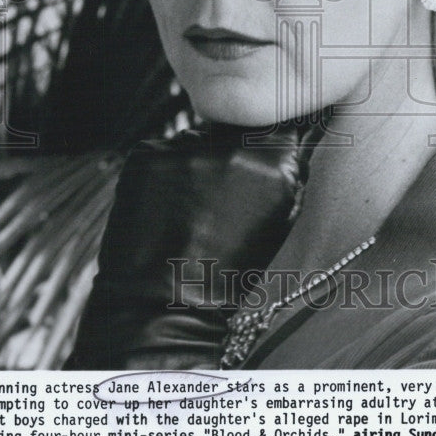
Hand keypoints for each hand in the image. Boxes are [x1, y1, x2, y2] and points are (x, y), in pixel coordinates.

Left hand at [64, 123, 308, 369]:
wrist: (159, 307)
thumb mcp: (278, 227)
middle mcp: (230, 150)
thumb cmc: (223, 279)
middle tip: (216, 196)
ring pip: (196, 140)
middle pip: (234, 132)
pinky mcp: (147, 155)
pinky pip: (162, 151)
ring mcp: (185, 149)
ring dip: (195, 162)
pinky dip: (162, 171)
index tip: (257, 161)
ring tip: (186, 207)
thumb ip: (286, 177)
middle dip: (228, 154)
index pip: (278, 127)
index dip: (267, 145)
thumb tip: (288, 144)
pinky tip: (163, 207)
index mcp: (274, 166)